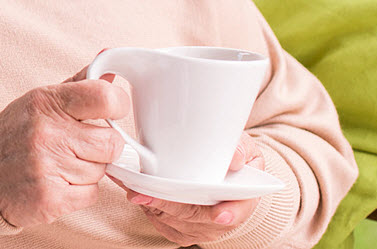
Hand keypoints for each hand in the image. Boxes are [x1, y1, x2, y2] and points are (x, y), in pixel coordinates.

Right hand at [0, 72, 128, 227]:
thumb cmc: (17, 133)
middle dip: (102, 147)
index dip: (118, 105)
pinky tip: (58, 182)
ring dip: (88, 171)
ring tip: (60, 165)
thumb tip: (109, 60)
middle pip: (112, 143)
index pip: (105, 97)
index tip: (112, 112)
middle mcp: (46, 132)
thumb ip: (79, 83)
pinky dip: (80, 192)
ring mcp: (47, 166)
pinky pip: (92, 194)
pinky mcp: (51, 198)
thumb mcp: (41, 100)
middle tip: (80, 146)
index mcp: (46, 101)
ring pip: (102, 171)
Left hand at [112, 133, 264, 244]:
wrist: (219, 171)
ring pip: (174, 221)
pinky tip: (134, 191)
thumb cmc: (230, 157)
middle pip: (195, 216)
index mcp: (243, 198)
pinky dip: (147, 208)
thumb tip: (234, 158)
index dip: (230, 213)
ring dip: (153, 205)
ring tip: (133, 188)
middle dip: (169, 205)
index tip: (219, 215)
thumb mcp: (242, 147)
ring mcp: (200, 227)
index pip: (240, 210)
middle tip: (145, 194)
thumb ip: (239, 149)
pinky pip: (162, 223)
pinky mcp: (181, 229)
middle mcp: (222, 218)